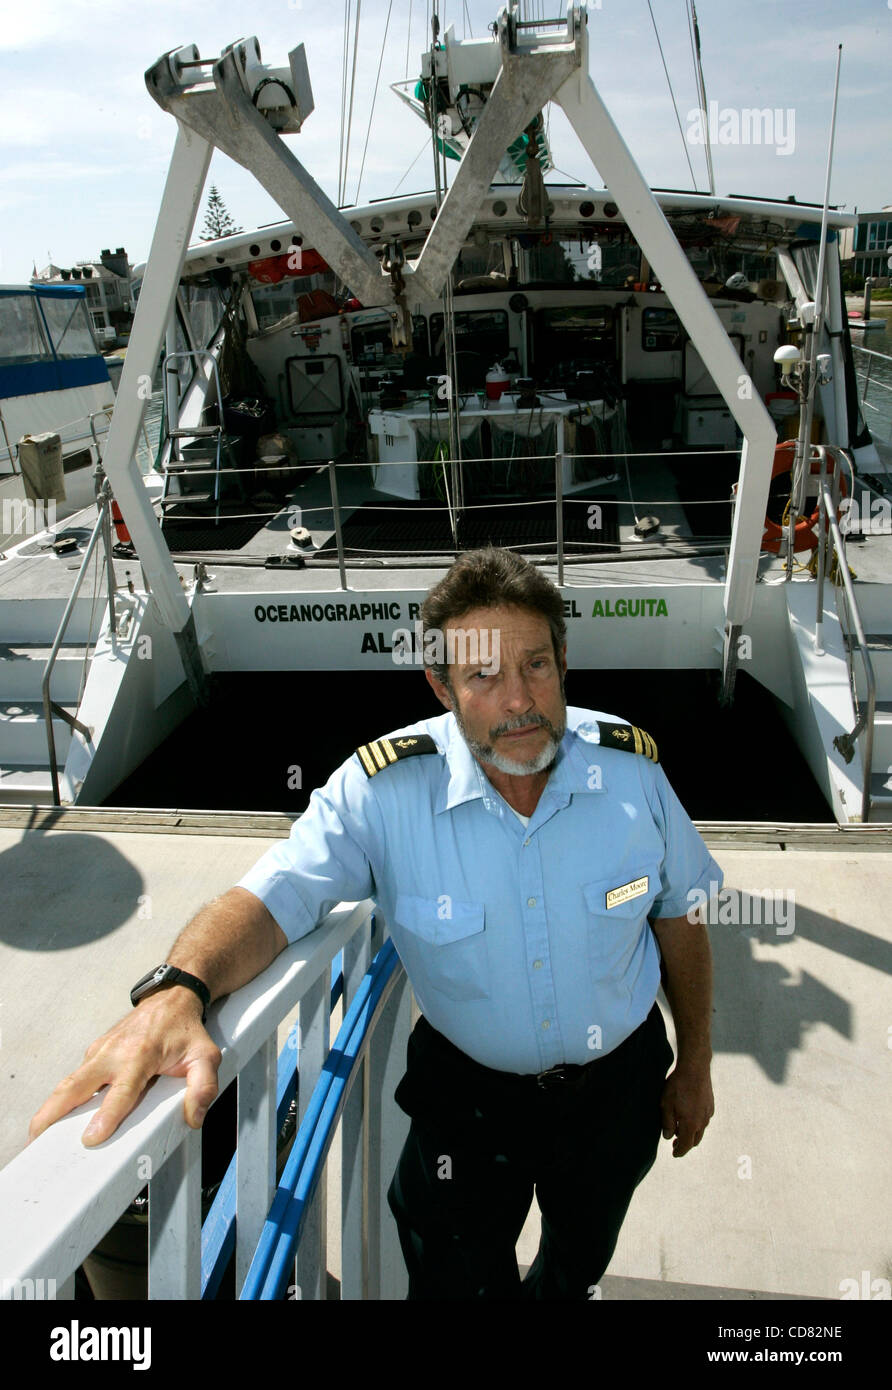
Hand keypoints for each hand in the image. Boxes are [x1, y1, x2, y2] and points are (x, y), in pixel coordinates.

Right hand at [28, 987, 221, 1147]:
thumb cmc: (186, 1030)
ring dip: (51, 1106)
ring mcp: (101, 1051)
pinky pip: (77, 1078)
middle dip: (56, 1111)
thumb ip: (203, 1086)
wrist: (172, 998)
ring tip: (38, 1133)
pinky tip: (57, 1115)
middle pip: (78, 1085)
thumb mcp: (206, 1056)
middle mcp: (115, 1052)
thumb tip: (193, 1116)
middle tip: (40, 1137)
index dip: (107, 1116)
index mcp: (141, 1055)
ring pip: (70, 1082)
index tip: (92, 1137)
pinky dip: (63, 1097)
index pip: (121, 1091)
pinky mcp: (95, 1053)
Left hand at [660, 1058, 713, 1156]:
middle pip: (694, 1140)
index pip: (685, 1145)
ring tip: (680, 1129)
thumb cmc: (678, 1085)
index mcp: (690, 1124)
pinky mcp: (711, 1105)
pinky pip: (704, 1120)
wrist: (695, 1068)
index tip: (674, 1154)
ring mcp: (708, 1114)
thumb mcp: (666, 1104)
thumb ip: (667, 1122)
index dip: (679, 1152)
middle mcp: (702, 1122)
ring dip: (691, 1133)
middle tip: (674, 1143)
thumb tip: (668, 1137)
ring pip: (700, 1130)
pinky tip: (689, 1115)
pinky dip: (696, 1123)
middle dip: (685, 1144)